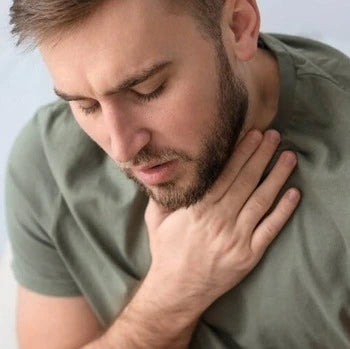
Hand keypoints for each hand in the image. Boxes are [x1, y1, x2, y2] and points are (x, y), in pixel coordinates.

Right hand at [143, 129, 299, 314]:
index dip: (241, 153)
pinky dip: (284, 211)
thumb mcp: (155, 219)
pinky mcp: (248, 255)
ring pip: (261, 201)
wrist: (177, 289)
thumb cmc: (166, 251)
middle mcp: (219, 220)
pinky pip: (270, 229)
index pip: (224, 174)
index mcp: (198, 209)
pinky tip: (293, 194)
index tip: (252, 135)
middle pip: (246, 181)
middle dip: (261, 156)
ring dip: (277, 177)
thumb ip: (163, 194)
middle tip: (274, 137)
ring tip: (289, 157)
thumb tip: (167, 170)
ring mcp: (236, 238)